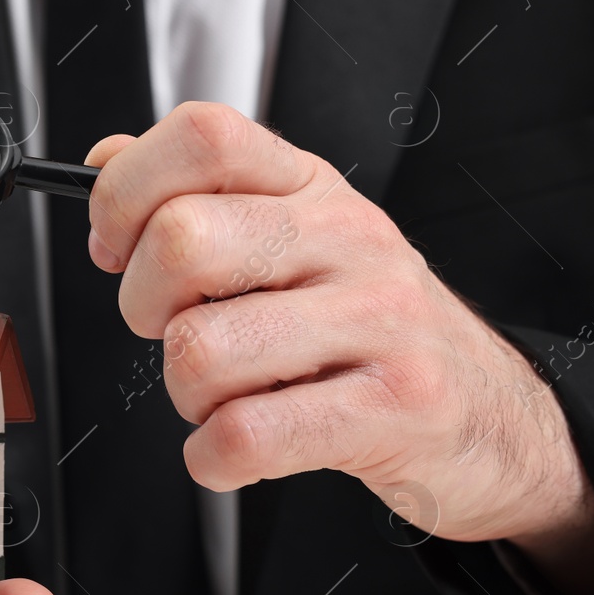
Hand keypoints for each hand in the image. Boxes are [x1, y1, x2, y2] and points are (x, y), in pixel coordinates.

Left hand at [85, 101, 593, 594]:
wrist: (487, 414)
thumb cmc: (366, 327)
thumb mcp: (292, 238)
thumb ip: (198, 196)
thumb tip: (106, 161)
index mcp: (310, 186)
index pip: (202, 137)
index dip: (126, 191)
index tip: (114, 245)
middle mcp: (348, 238)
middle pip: (181, 241)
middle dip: (142, 306)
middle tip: (173, 330)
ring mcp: (379, 320)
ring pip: (199, 350)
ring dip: (185, 394)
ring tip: (227, 395)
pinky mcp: (394, 407)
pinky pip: (243, 436)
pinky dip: (212, 457)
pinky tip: (237, 446)